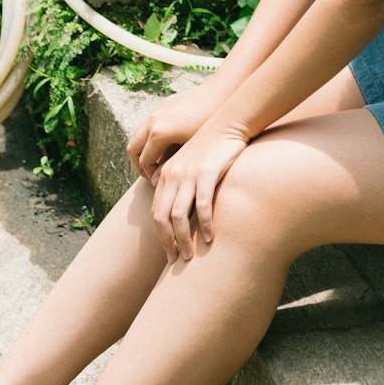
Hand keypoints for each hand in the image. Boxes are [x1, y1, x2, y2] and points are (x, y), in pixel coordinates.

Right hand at [127, 83, 220, 183]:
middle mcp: (153, 120)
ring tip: (158, 162)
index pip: (144, 161)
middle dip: (139, 164)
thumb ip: (171, 164)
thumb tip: (156, 181)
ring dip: (144, 149)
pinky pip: (149, 124)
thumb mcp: (192, 149)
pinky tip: (168, 144)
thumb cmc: (212, 124)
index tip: (157, 184)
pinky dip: (150, 137)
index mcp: (158, 133)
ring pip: (139, 134)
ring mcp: (158, 110)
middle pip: (133, 148)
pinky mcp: (166, 103)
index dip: (148, 175)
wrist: (224, 92)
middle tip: (150, 175)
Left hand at [151, 124, 247, 261]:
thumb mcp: (189, 162)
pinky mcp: (207, 173)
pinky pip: (202, 205)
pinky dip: (205, 224)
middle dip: (167, 242)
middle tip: (176, 261)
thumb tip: (170, 203)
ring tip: (190, 257)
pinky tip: (211, 238)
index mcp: (166, 174)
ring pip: (178, 215)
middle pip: (162, 216)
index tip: (169, 252)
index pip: (156, 212)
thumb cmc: (212, 147)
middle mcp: (173, 175)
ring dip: (183, 239)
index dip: (161, 235)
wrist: (228, 123)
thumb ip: (177, 181)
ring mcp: (189, 174)